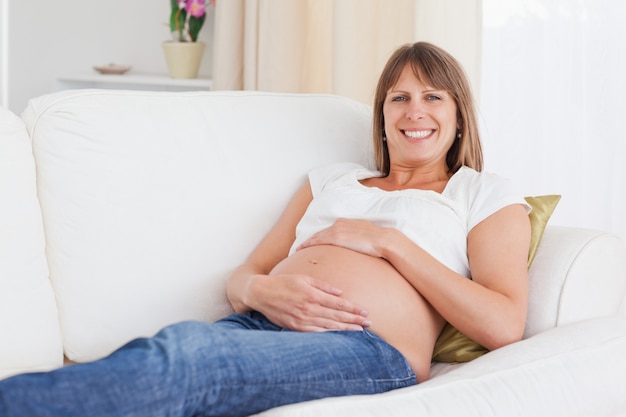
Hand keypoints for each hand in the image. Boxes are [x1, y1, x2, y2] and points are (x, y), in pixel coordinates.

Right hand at [246, 273, 370, 331]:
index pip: (338, 304)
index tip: (364, 312)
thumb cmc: (284, 283)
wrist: (262, 294)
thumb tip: (340, 293)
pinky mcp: (296, 327)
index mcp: (312, 295)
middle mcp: (309, 309)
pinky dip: (329, 334)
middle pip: (336, 317)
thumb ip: (323, 286)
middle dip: (354, 320)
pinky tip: (339, 335)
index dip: (353, 309)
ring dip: (345, 329)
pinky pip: (316, 333)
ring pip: (328, 326)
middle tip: (368, 323)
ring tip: (359, 331)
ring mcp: (302, 320)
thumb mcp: (304, 278)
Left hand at [297, 218, 388, 257]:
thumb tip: (357, 245)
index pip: (328, 230)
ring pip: (316, 237)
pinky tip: (302, 250)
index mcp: (345, 222)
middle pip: (320, 233)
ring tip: (298, 250)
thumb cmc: (377, 240)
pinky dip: (308, 245)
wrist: (382, 240)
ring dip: (307, 243)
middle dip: (310, 240)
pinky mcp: (336, 238)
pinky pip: (317, 241)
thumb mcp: (365, 234)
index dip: (319, 236)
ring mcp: (336, 230)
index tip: (312, 242)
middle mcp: (338, 224)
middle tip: (300, 247)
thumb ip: (357, 237)